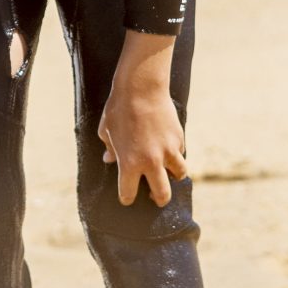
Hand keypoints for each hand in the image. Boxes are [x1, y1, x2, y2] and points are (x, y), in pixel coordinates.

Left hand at [97, 31, 188, 206]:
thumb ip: (109, 148)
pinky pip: (181, 154)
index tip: (127, 196)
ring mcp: (168, 151)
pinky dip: (176, 155)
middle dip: (159, 200)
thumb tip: (109, 159)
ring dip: (173, 176)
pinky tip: (168, 148)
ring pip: (179, 175)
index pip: (128, 194)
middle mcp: (151, 162)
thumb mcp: (106, 130)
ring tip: (167, 172)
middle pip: (162, 195)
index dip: (126, 197)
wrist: (141, 87)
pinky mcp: (179, 139)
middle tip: (155, 197)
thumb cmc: (118, 108)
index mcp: (129, 163)